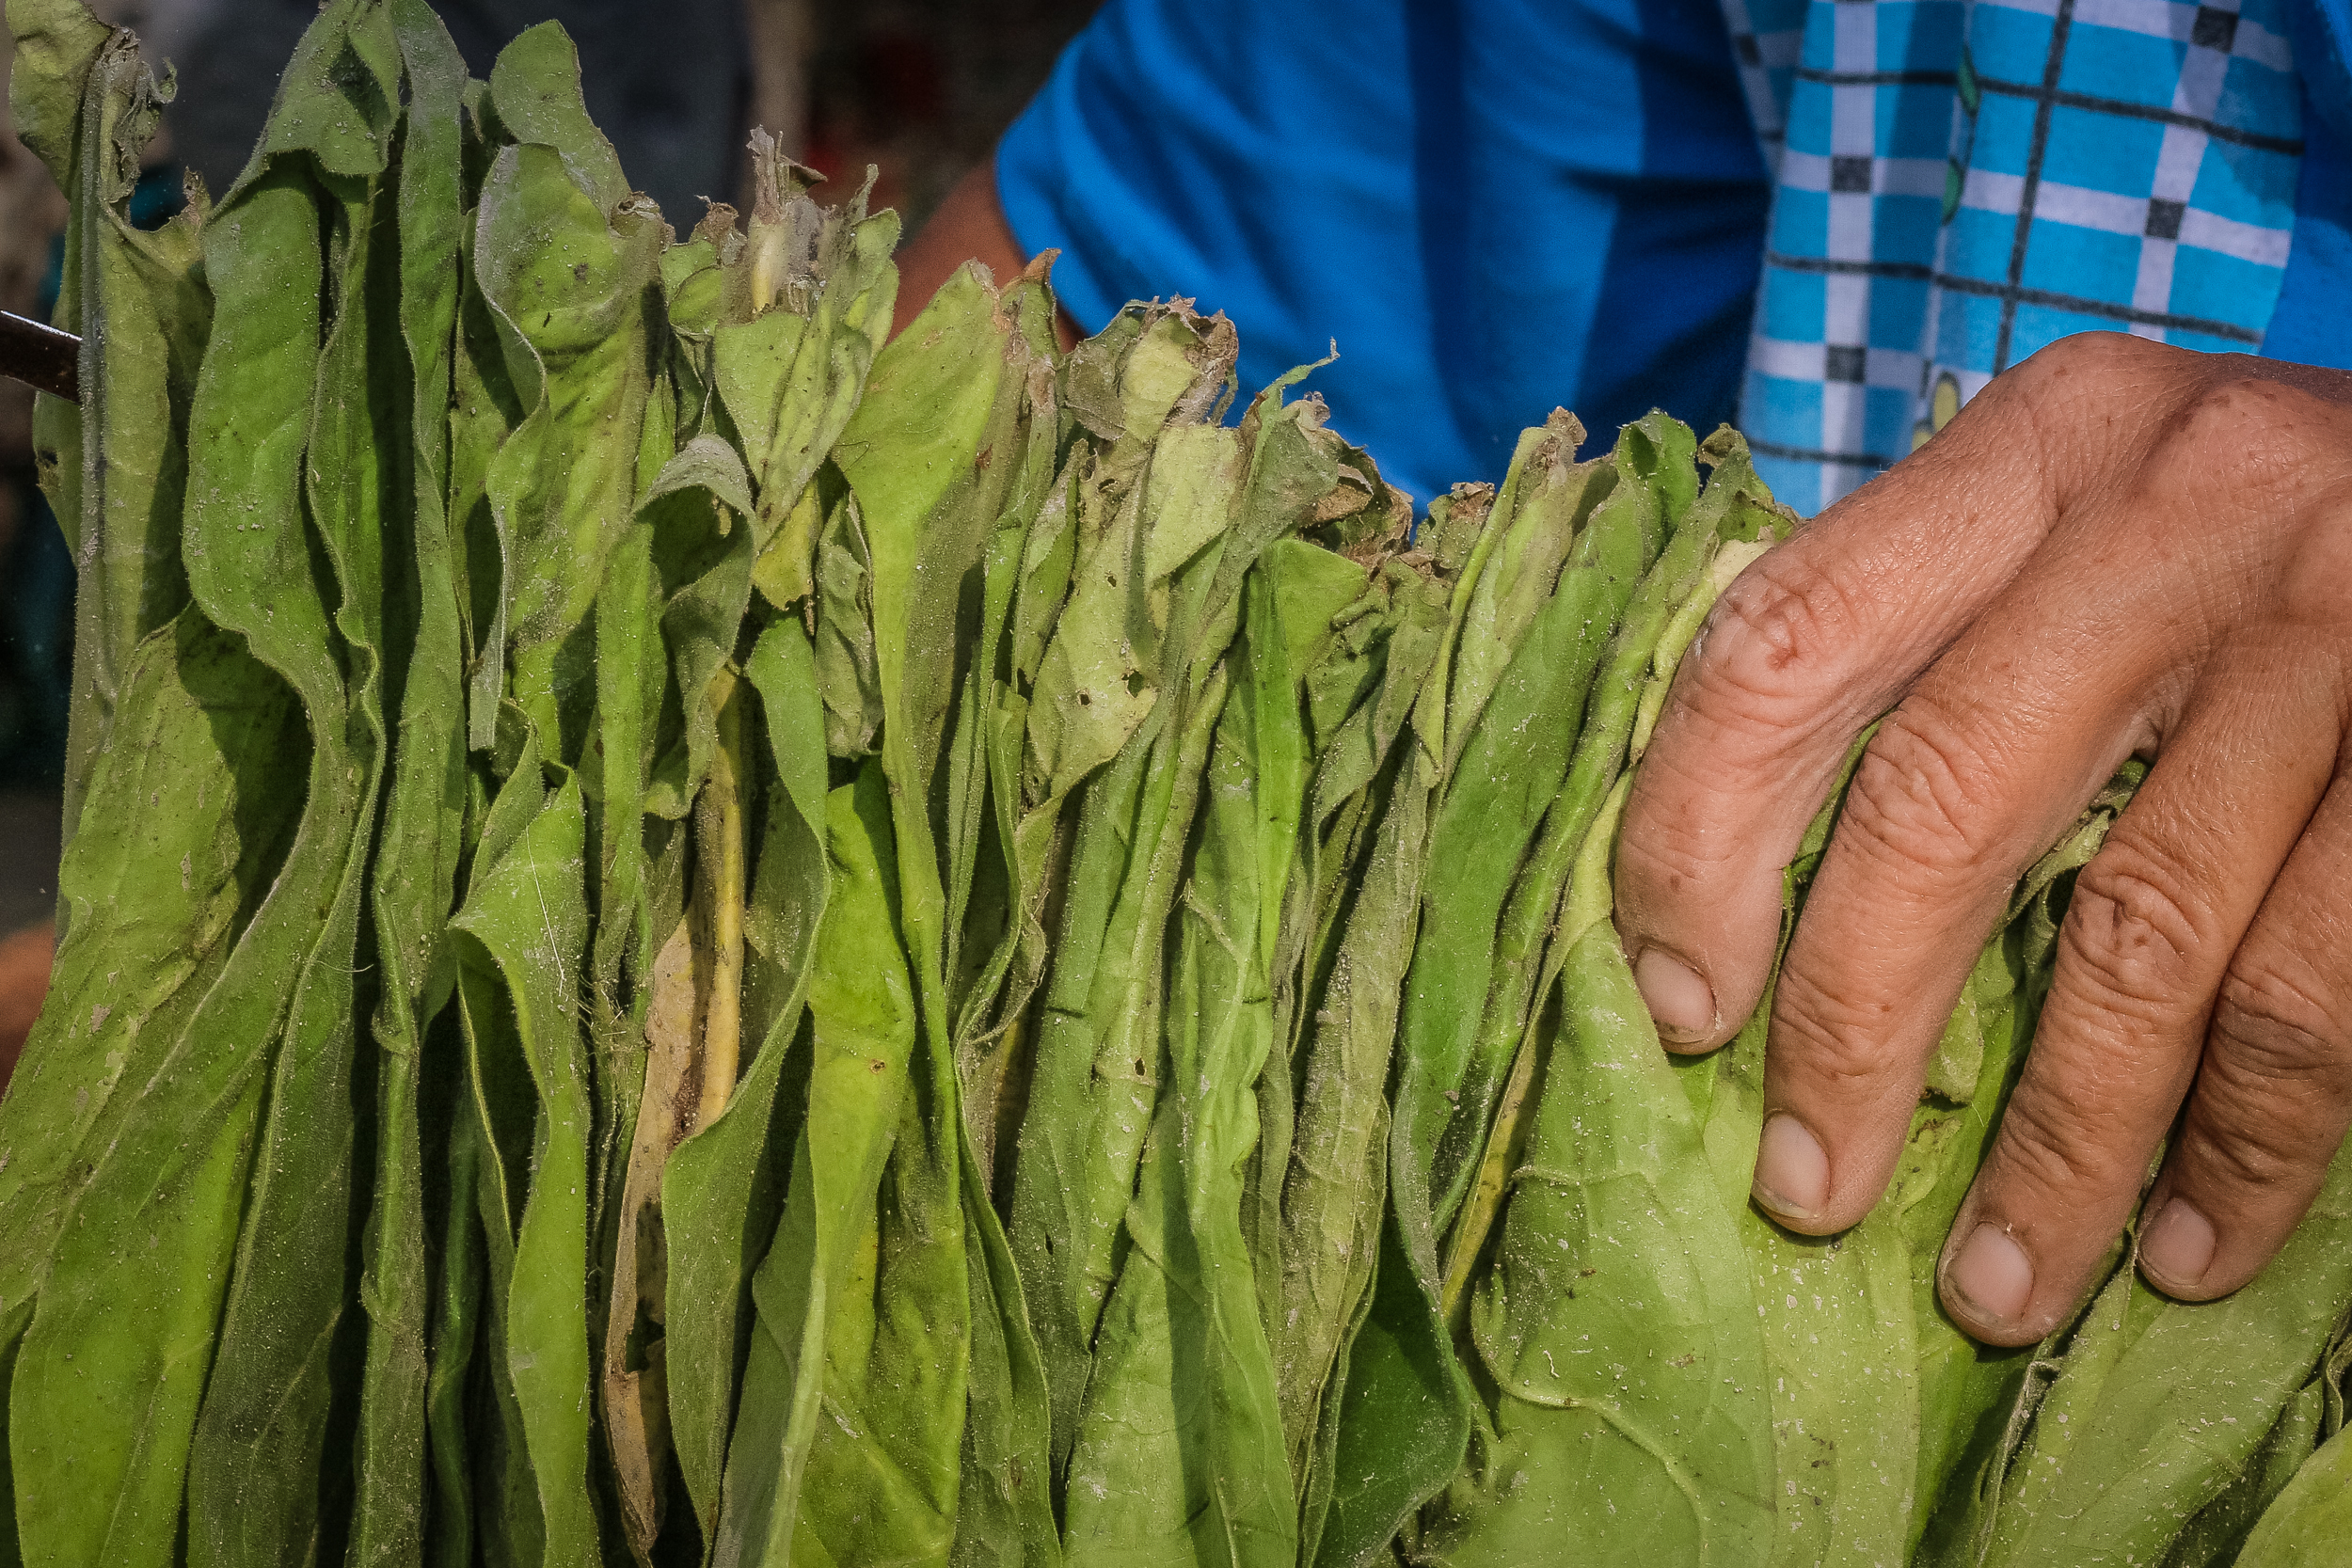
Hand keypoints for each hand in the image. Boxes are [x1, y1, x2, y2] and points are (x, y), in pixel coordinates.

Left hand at [1612, 333, 2351, 1345]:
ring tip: (1992, 1290)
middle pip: (1936, 801)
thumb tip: (1741, 878)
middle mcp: (2174, 509)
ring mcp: (2331, 629)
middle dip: (1852, 1028)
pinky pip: (2308, 995)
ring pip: (2137, 935)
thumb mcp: (2104, 512)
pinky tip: (2185, 1246)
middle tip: (1801, 1189)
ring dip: (2054, 1149)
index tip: (1676, 1003)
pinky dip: (2247, 1148)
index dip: (1694, 837)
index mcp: (2037, 448)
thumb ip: (1948, 627)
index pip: (1786, 639)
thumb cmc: (2274, 535)